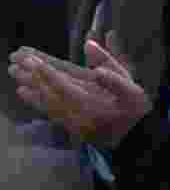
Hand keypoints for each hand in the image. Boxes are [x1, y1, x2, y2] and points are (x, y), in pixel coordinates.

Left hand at [9, 40, 150, 147]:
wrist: (135, 140)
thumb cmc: (135, 112)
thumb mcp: (132, 91)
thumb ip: (112, 72)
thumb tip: (91, 49)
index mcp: (91, 103)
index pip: (63, 85)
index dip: (46, 72)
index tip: (31, 60)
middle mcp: (76, 114)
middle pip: (48, 94)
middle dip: (32, 78)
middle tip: (15, 65)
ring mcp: (72, 122)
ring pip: (46, 104)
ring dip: (30, 90)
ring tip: (15, 78)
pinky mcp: (71, 126)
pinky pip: (49, 112)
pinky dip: (36, 102)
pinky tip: (27, 95)